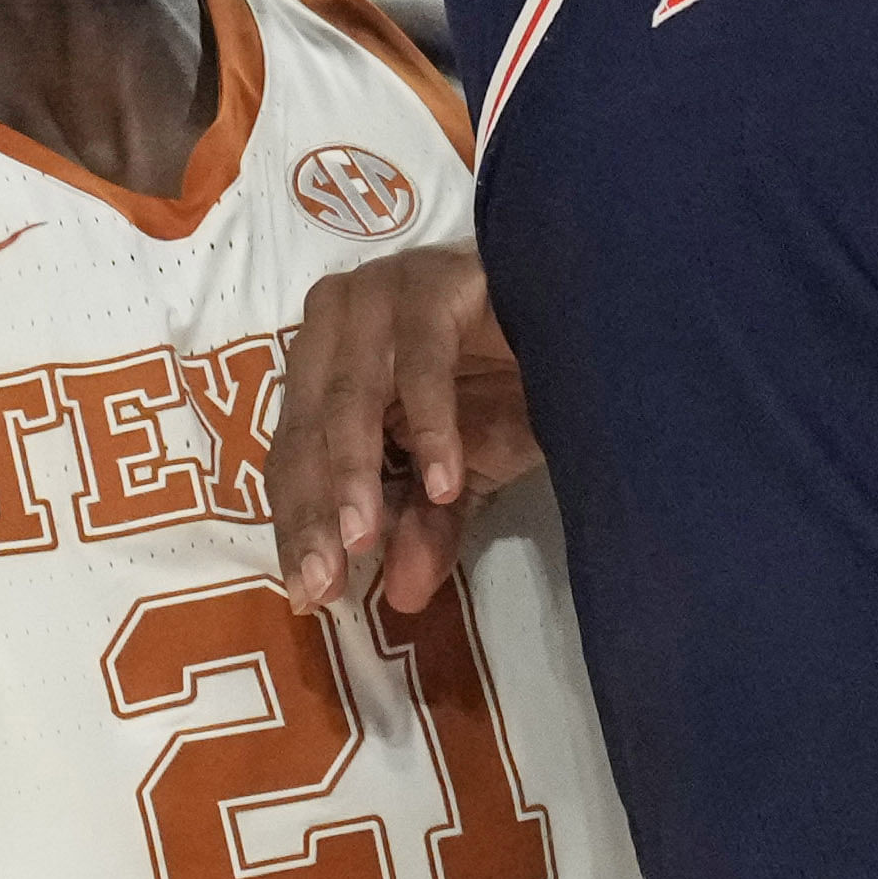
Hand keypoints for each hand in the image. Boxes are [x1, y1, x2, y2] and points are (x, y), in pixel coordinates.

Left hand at [267, 244, 541, 617]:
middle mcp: (335, 324)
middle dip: (315, 511)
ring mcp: (379, 294)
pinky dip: (429, 425)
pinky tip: (445, 482)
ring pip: (349, 394)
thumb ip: (426, 528)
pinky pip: (420, 360)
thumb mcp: (460, 476)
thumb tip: (401, 598)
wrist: (584, 320)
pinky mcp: (433, 280)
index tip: (308, 597)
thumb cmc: (509, 385)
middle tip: (328, 581)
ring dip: (353, 471)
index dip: (298, 527)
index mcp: (324, 368)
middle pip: (307, 430)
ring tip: (362, 538)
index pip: (293, 457)